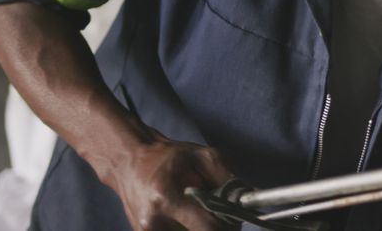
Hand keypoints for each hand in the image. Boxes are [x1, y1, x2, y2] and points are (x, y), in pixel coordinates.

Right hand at [98, 130, 236, 230]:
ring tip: (200, 213)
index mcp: (167, 199)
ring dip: (204, 229)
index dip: (228, 225)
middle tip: (222, 216)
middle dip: (217, 229)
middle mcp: (154, 222)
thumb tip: (252, 199)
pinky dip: (190, 229)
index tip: (235, 217)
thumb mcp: (203, 157)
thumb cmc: (169, 157)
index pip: (208, 229)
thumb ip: (229, 179)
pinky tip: (188, 218)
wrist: (129, 162)